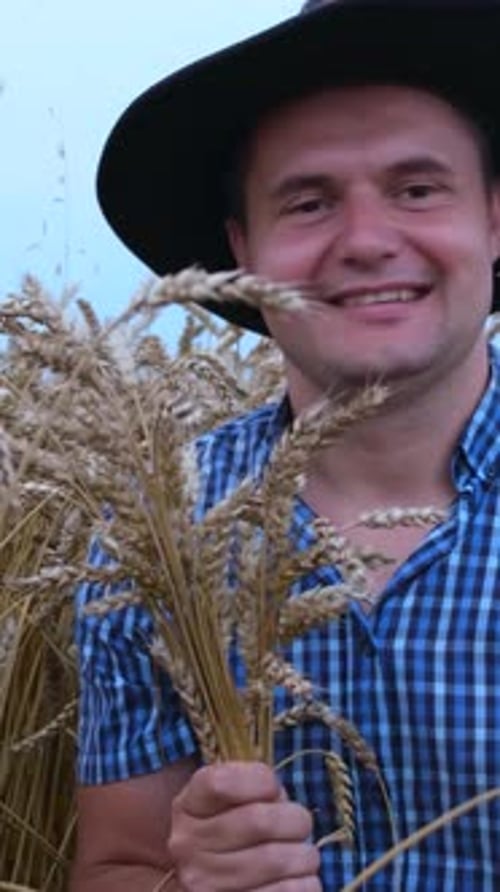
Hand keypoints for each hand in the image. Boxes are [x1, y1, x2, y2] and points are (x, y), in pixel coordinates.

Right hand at [167, 761, 321, 890]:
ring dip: (304, 855)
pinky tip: (297, 878)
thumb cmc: (235, 831)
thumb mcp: (230, 800)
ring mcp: (203, 885)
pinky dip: (306, 883)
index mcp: (188, 807)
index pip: (219, 783)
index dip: (259, 780)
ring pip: (276, 861)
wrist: (213, 880)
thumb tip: (279, 797)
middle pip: (257, 821)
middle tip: (301, 824)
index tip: (274, 788)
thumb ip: (252, 787)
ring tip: (301, 855)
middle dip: (295, 819)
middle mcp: (187, 846)